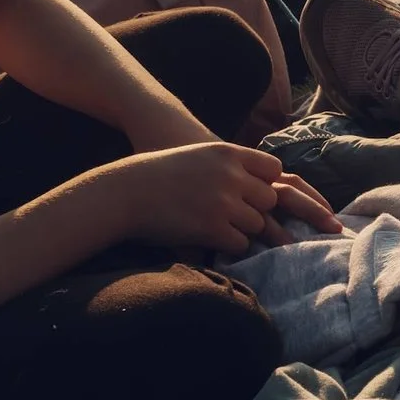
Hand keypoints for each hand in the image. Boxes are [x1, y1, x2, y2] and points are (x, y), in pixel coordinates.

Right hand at [110, 142, 333, 252]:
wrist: (126, 192)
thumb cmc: (159, 174)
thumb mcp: (200, 155)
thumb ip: (230, 165)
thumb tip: (258, 185)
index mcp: (228, 153)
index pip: (273, 169)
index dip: (265, 184)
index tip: (250, 194)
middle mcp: (231, 175)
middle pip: (270, 199)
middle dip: (256, 210)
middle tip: (235, 216)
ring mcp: (223, 202)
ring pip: (257, 224)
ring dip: (243, 230)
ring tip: (221, 228)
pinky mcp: (212, 229)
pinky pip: (240, 244)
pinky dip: (230, 246)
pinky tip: (213, 240)